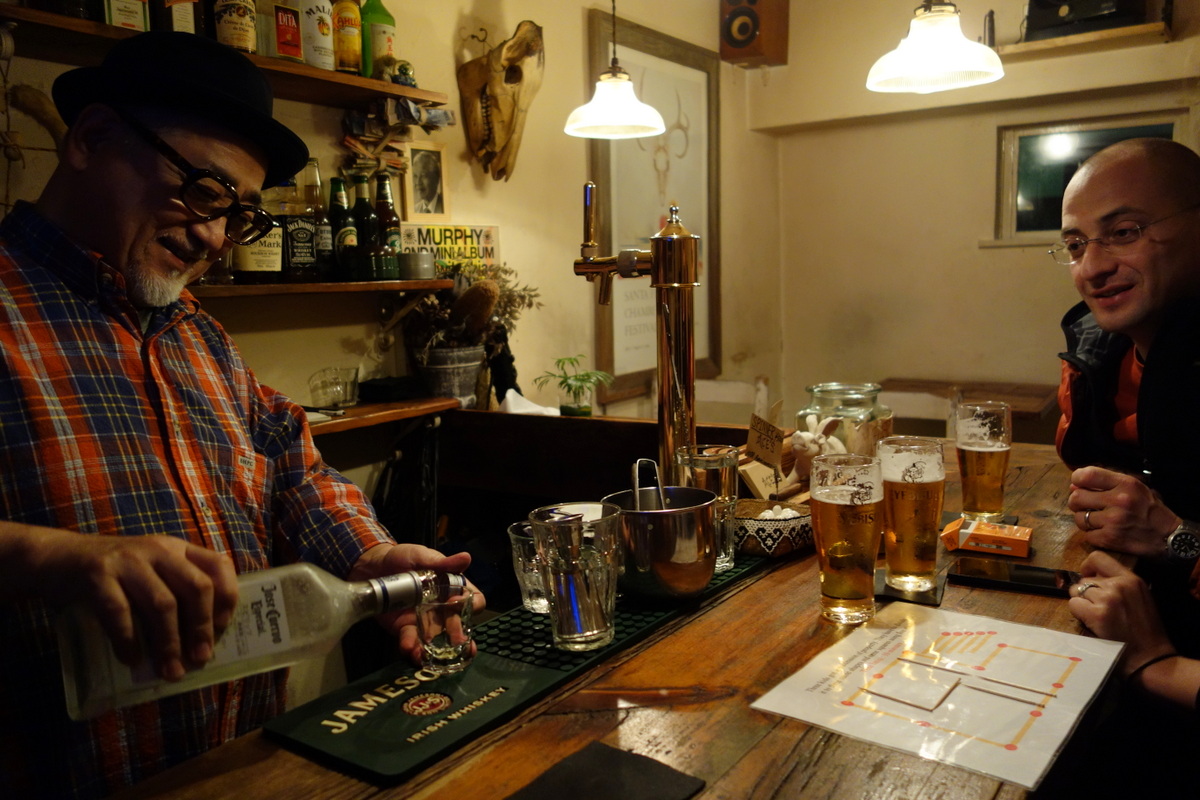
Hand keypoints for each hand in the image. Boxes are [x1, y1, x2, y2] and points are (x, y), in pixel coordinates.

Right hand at [0, 522, 237, 681]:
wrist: (57, 557)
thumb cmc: (113, 573)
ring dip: (169, 643)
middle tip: (200, 658)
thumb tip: (201, 639)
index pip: (217, 565)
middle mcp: (157, 549)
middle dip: (201, 627)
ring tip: (170, 671)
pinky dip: (129, 641)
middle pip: (196, 587)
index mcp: (176, 548)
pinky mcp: (97, 575)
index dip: (227, 597)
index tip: (222, 627)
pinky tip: (132, 659)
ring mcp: (127, 560)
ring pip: (162, 604)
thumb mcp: (150, 570)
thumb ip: (174, 590)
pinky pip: (120, 613)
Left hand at [349, 543, 484, 663]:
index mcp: (452, 589)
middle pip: (458, 625)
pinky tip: (410, 649)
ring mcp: (425, 622)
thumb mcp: (422, 556)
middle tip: (456, 641)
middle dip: (458, 635)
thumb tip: (466, 557)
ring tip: (434, 655)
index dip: (470, 604)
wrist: (372, 566)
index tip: (456, 602)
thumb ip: (443, 562)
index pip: (473, 600)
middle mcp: (443, 609)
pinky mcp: (405, 630)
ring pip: (437, 640)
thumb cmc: (402, 558)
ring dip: (437, 651)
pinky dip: (412, 648)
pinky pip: (412, 642)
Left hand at [1067, 466, 1179, 556]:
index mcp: (1126, 484)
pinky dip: (1092, 534)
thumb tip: (1073, 485)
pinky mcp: (1110, 539)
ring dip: (1084, 520)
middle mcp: (1119, 500)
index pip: (1087, 475)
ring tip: (1098, 520)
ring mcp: (1113, 521)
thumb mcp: (1135, 488)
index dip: (1077, 479)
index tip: (1078, 484)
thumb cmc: (1149, 510)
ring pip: (1079, 518)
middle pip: (1076, 497)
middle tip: (1086, 506)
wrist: (1168, 537)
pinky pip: (1087, 535)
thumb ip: (1106, 483)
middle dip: (1077, 502)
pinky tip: (1104, 532)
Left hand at [1068, 551, 1174, 676]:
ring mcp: (1107, 598)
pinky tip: (1092, 623)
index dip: (1087, 567)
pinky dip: (1078, 614)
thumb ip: (1119, 584)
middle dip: (1086, 594)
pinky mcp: (1097, 614)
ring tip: (1098, 618)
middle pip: (1085, 580)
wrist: (1151, 657)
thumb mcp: (1139, 597)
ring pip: (1077, 592)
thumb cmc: (1146, 630)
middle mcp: (1119, 584)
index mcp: (1131, 579)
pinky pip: (1073, 604)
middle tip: (1098, 609)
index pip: (1098, 557)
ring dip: (1082, 605)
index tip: (1088, 578)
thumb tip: (1093, 577)